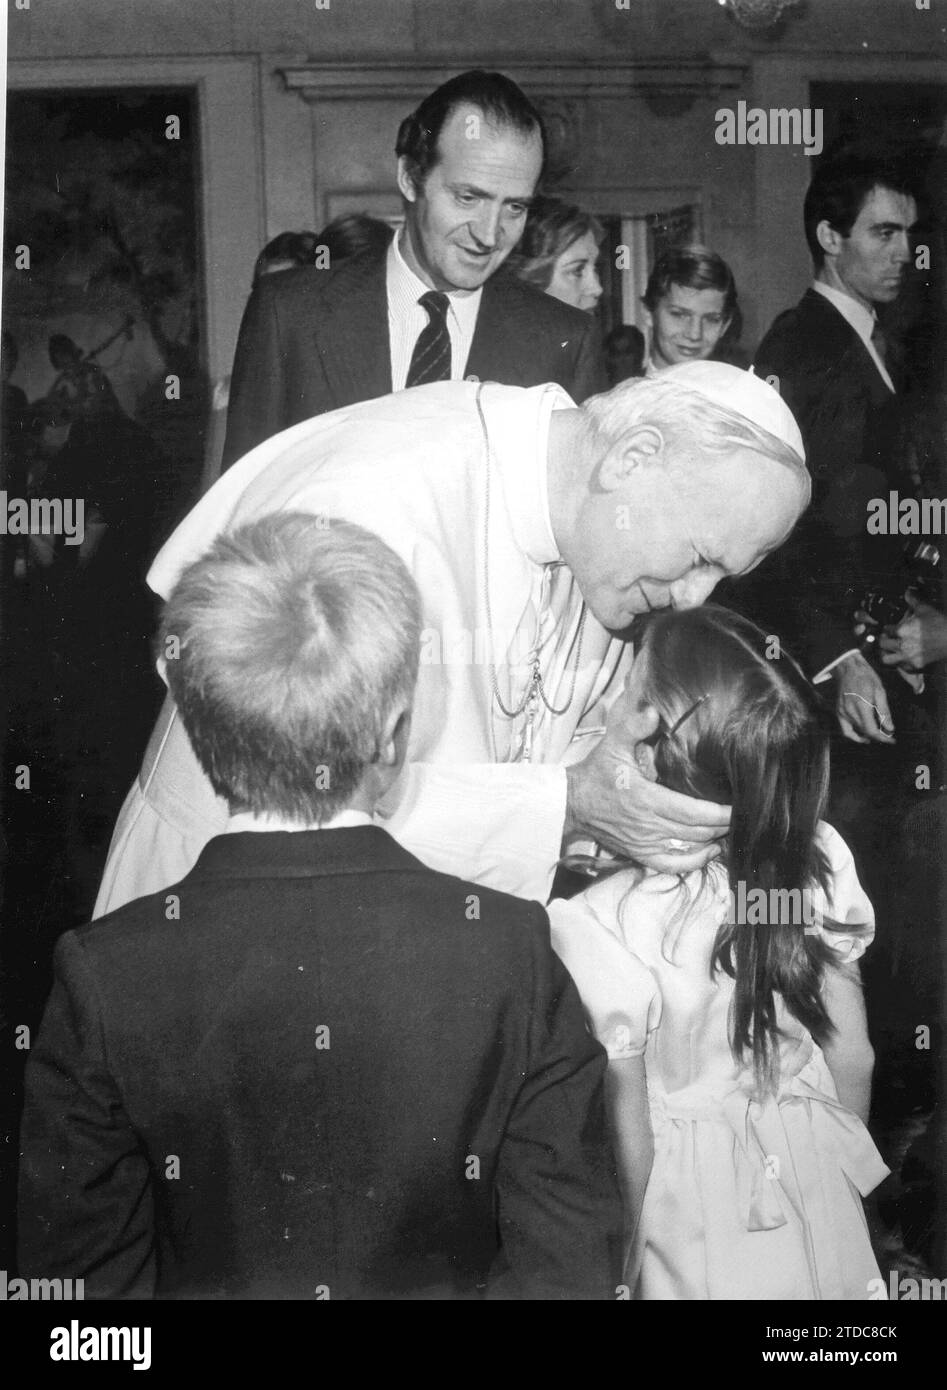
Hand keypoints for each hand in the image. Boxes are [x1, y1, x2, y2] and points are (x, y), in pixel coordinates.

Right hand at [565, 697, 729, 872]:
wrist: (573, 803)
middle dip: (722, 826)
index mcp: (646, 799)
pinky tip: (708, 851)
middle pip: (698, 832)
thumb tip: (654, 712)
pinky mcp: (639, 854)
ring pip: (689, 849)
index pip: (693, 812)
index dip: (720, 813)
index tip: (738, 806)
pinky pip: (672, 865)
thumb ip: (633, 727)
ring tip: (729, 829)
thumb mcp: (612, 745)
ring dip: (712, 841)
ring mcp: (644, 843)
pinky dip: (693, 862)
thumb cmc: (597, 773)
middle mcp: (648, 825)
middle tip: (741, 815)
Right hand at [832, 652, 894, 743]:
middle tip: (888, 736)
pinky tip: (862, 736)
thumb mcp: (880, 692)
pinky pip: (845, 729)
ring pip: (856, 732)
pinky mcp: (838, 712)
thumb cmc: (866, 677)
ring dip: (868, 736)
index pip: (871, 730)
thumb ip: (884, 712)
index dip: (882, 738)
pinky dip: (854, 735)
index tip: (892, 740)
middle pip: (864, 732)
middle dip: (878, 737)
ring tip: (878, 735)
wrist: (848, 668)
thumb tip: (890, 728)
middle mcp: (849, 712)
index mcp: (861, 706)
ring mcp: (842, 713)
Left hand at [878, 601, 946, 670]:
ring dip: (888, 653)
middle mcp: (902, 645)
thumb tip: (908, 591)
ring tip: (893, 649)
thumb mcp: (926, 608)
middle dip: (885, 639)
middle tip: (889, 638)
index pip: (886, 629)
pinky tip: (905, 657)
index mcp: (902, 630)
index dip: (888, 628)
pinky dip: (901, 663)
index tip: (890, 628)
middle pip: (883, 644)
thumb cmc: (941, 623)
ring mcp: (908, 657)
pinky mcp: (916, 666)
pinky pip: (901, 668)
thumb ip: (913, 599)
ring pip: (887, 659)